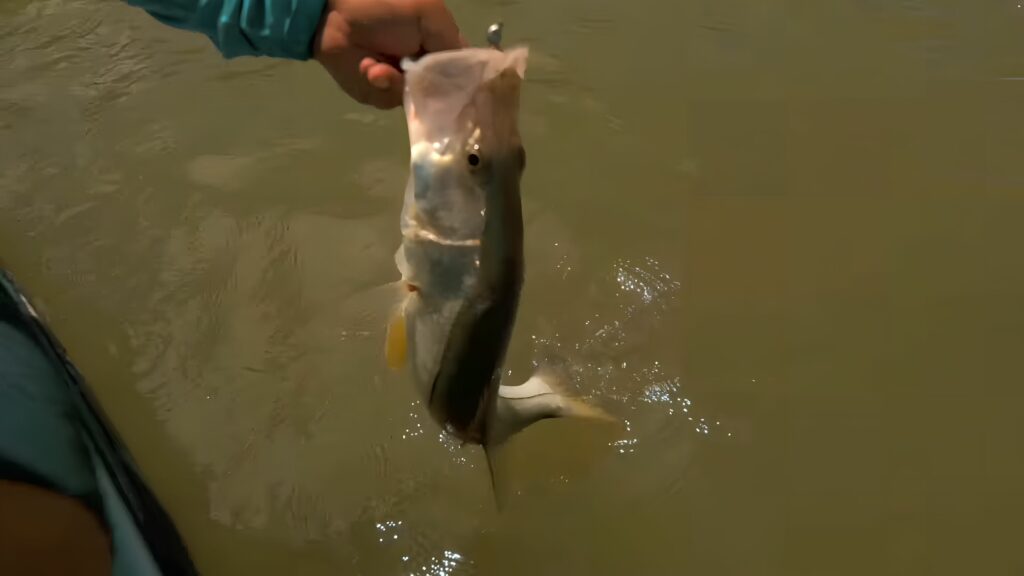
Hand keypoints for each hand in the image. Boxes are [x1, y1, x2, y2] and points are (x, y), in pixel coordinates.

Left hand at [312, 0, 464, 109]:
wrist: (335, 13)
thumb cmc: (385, 4)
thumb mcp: (429, 14)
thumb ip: (452, 45)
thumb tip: (465, 77)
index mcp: (441, 47)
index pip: (463, 74)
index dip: (466, 85)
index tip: (469, 94)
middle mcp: (426, 69)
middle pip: (443, 95)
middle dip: (430, 90)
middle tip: (415, 77)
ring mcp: (402, 83)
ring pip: (416, 102)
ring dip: (396, 82)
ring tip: (379, 65)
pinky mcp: (378, 93)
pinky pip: (389, 101)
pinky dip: (378, 84)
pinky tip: (369, 67)